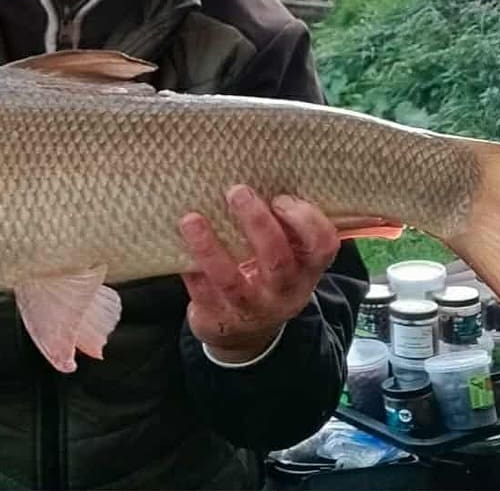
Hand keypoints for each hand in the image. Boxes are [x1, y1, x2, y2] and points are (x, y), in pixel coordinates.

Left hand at [179, 186, 375, 363]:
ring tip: (191, 219)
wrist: (245, 334)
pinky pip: (202, 292)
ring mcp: (250, 308)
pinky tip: (177, 244)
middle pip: (277, 261)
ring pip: (232, 281)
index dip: (305, 221)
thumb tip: (257, 164)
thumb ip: (283, 224)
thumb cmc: (267, 275)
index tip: (281, 198)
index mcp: (306, 268)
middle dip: (257, 224)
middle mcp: (283, 291)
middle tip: (237, 192)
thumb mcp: (287, 255)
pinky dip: (190, 267)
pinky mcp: (218, 317)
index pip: (322, 246)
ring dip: (210, 248)